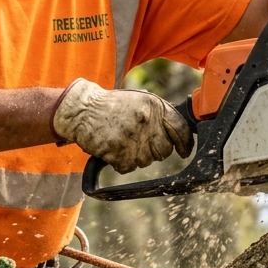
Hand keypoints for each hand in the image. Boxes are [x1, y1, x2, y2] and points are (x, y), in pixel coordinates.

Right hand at [52, 79, 192, 173]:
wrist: (82, 110)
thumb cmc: (111, 106)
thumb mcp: (139, 101)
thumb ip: (159, 114)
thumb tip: (179, 132)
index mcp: (154, 105)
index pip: (180, 128)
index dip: (185, 143)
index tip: (184, 151)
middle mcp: (146, 120)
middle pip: (164, 150)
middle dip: (155, 150)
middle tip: (140, 142)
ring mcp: (132, 137)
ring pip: (147, 161)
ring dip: (137, 156)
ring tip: (123, 141)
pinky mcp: (118, 151)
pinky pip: (129, 167)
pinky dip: (122, 162)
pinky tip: (114, 148)